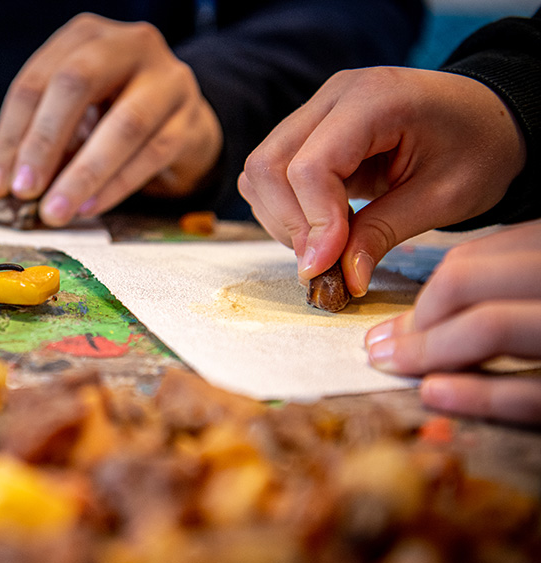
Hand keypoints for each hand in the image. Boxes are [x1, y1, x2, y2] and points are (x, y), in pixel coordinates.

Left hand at [0, 13, 221, 227]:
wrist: (180, 121)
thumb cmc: (113, 113)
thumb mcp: (73, 114)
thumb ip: (44, 140)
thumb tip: (10, 186)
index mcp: (86, 37)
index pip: (37, 81)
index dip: (11, 135)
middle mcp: (129, 45)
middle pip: (76, 84)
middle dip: (44, 142)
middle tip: (24, 190)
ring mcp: (167, 79)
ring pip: (123, 124)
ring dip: (83, 174)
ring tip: (56, 210)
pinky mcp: (190, 119)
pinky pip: (152, 154)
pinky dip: (116, 185)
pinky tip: (90, 206)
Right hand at [238, 67, 525, 295]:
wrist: (490, 117)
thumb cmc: (479, 148)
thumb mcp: (444, 197)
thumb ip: (383, 235)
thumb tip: (340, 278)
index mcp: (374, 99)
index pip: (310, 167)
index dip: (313, 223)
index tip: (325, 267)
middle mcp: (333, 96)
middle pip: (268, 165)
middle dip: (289, 224)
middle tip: (323, 263)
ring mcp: (316, 109)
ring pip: (260, 170)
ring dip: (282, 218)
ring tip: (326, 245)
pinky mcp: (308, 129)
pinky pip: (271, 172)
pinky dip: (285, 208)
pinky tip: (323, 226)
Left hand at [364, 221, 540, 425]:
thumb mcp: (540, 272)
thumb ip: (500, 283)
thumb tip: (415, 325)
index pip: (468, 265)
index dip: (420, 301)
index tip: (387, 328)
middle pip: (469, 287)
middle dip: (414, 325)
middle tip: (378, 352)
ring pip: (494, 328)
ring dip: (433, 353)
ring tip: (397, 369)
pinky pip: (535, 389)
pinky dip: (481, 393)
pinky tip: (437, 393)